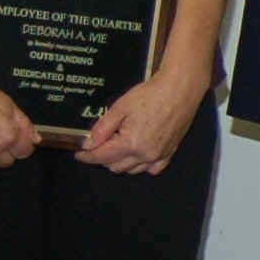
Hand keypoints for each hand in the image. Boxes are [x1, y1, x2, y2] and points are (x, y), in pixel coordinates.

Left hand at [77, 68, 206, 174]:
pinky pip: (151, 169)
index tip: (79, 154)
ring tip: (119, 144)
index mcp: (131, 143)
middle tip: (101, 142)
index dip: (87, 156)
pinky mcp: (170, 153)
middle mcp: (146, 154)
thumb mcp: (120, 107)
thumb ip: (103, 129)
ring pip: (131, 170)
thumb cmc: (151, 94)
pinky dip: (141, 165)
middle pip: (114, 166)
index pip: (102, 157)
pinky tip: (137, 152)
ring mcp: (159, 155)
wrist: (180, 90)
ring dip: (120, 161)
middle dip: (103, 157)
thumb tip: (88, 144)